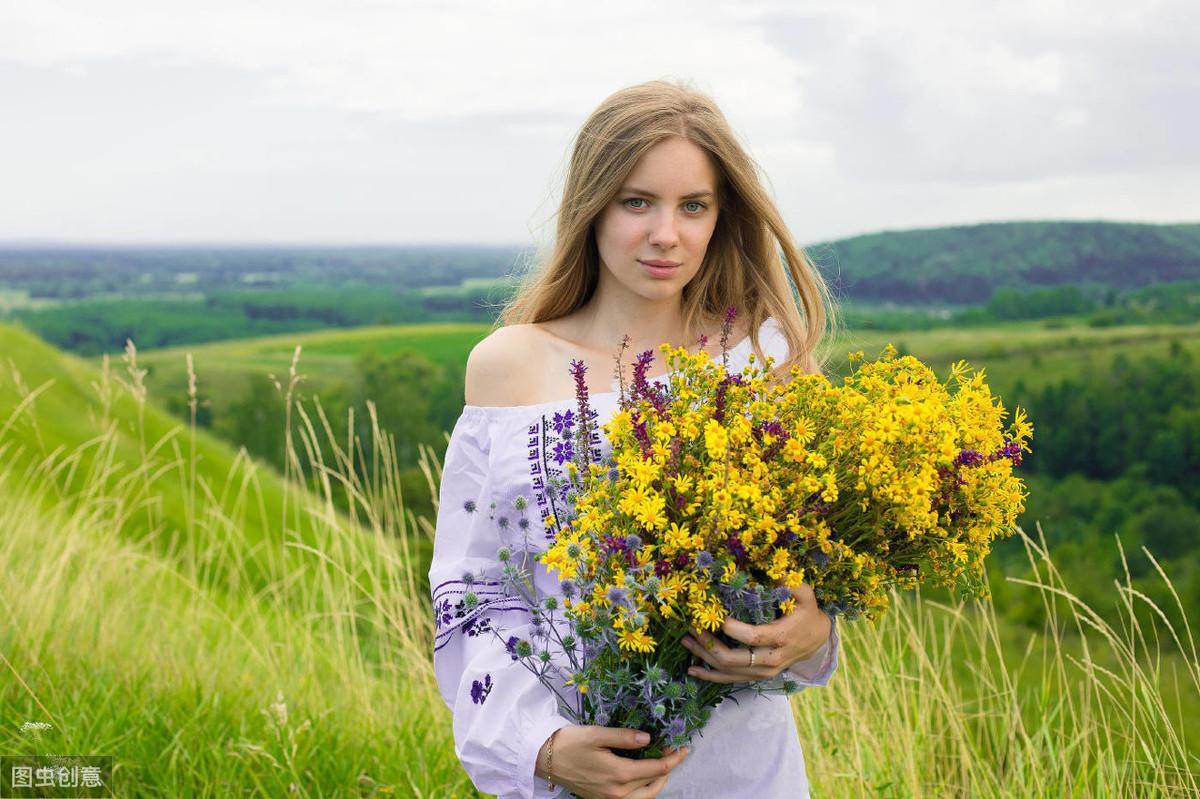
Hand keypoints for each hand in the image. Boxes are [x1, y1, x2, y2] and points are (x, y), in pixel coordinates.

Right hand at [536, 725, 689, 798]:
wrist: (545, 759)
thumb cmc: (569, 743)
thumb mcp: (597, 734)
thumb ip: (624, 737)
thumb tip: (648, 738)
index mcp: (618, 775)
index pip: (656, 769)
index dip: (673, 758)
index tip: (683, 748)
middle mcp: (617, 793)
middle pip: (654, 786)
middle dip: (668, 769)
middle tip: (674, 753)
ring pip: (645, 797)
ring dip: (658, 783)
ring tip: (662, 765)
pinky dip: (644, 790)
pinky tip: (643, 777)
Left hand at [681, 583, 831, 683]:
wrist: (818, 641)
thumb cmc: (807, 614)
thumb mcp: (806, 596)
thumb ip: (792, 583)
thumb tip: (774, 571)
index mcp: (782, 638)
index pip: (752, 637)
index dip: (730, 628)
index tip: (713, 614)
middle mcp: (772, 660)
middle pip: (734, 659)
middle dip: (709, 643)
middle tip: (692, 626)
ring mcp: (764, 672)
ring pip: (729, 671)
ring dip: (704, 657)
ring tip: (686, 641)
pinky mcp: (757, 677)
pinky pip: (731, 680)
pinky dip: (710, 676)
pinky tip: (693, 669)